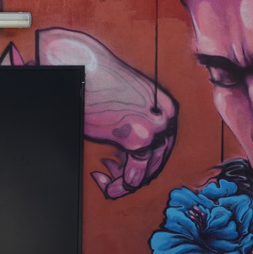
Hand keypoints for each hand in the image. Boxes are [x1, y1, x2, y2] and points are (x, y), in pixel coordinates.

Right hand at [36, 28, 177, 197]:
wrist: (86, 67)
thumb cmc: (100, 80)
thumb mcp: (128, 102)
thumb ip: (137, 125)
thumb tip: (132, 154)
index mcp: (166, 107)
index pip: (163, 146)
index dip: (145, 162)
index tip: (126, 167)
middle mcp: (166, 119)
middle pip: (158, 160)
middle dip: (136, 174)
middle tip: (116, 180)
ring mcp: (154, 131)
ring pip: (146, 171)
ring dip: (126, 183)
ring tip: (109, 185)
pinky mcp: (138, 140)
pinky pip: (134, 174)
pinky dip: (120, 184)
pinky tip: (106, 183)